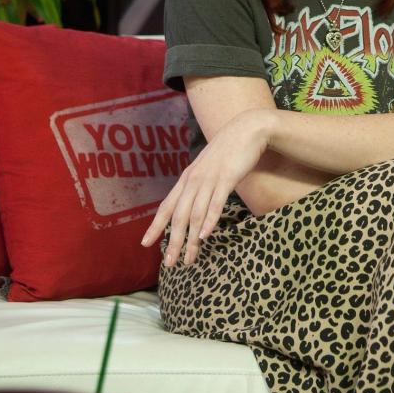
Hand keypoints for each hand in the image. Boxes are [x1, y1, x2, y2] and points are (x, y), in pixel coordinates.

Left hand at [140, 108, 271, 266]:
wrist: (248, 129)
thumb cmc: (229, 150)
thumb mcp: (209, 168)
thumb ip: (200, 184)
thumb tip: (194, 202)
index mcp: (188, 178)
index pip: (167, 206)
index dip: (155, 225)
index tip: (146, 244)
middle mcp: (194, 180)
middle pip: (178, 216)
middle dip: (173, 242)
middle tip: (169, 263)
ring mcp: (209, 179)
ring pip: (195, 214)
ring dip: (191, 239)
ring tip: (189, 258)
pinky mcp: (227, 178)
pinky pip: (215, 202)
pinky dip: (209, 220)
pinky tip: (205, 236)